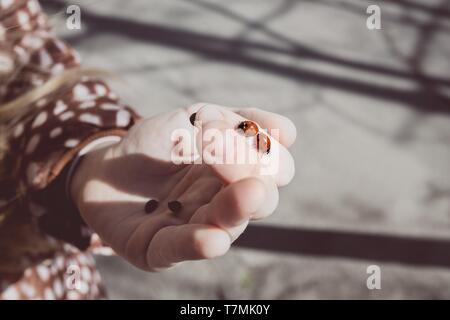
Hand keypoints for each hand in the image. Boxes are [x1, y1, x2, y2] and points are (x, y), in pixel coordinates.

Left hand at [71, 103, 295, 270]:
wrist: (104, 169)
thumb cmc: (155, 143)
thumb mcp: (194, 119)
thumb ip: (236, 121)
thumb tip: (288, 132)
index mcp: (237, 172)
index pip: (276, 165)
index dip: (265, 146)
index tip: (234, 125)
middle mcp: (224, 203)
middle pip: (262, 199)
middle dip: (254, 175)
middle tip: (222, 149)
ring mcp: (195, 227)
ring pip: (228, 225)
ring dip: (237, 208)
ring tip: (248, 192)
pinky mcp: (159, 250)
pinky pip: (181, 249)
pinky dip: (197, 244)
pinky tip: (212, 239)